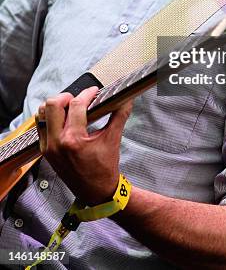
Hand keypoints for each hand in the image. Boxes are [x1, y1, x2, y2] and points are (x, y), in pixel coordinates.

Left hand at [36, 87, 132, 205]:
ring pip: (42, 114)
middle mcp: (56, 143)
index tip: (94, 92)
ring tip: (69, 107)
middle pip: (52, 105)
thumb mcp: (113, 140)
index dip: (87, 94)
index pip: (76, 105)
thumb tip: (126, 100)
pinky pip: (41, 127)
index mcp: (73, 140)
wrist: (97, 192)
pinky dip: (50, 118)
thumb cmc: (104, 169)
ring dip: (55, 107)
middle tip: (79, 99)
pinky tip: (63, 119)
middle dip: (66, 97)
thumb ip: (119, 116)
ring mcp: (48, 148)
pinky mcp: (45, 151)